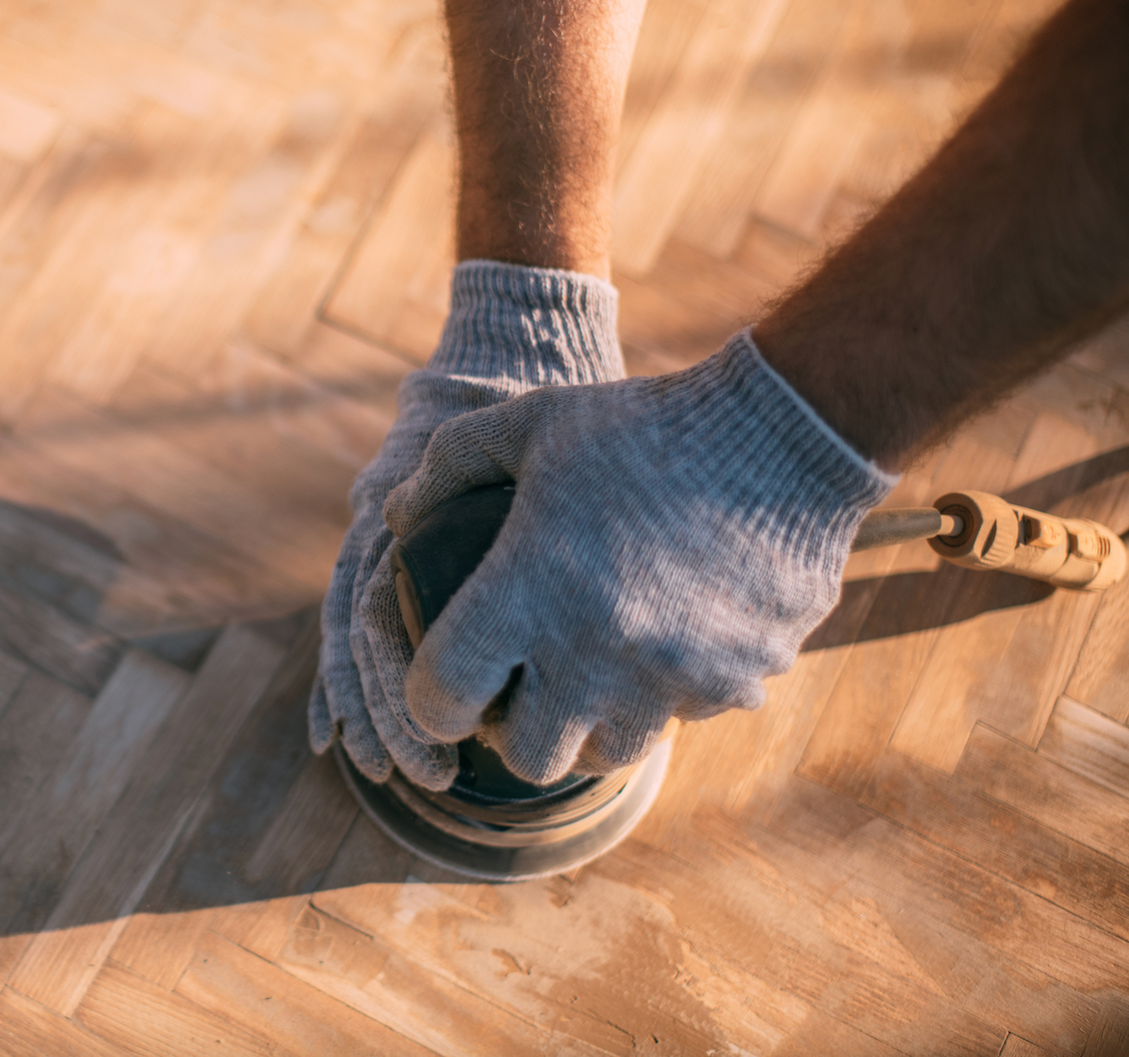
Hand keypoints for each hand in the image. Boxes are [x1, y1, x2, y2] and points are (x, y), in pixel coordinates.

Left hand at [388, 329, 895, 784]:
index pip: (442, 696)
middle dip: (515, 727)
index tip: (445, 680)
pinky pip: (684, 718)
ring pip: (609, 753)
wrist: (782, 432)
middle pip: (528, 756)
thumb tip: (395, 517)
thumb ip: (447, 465)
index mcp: (526, 591)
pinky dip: (666, 694)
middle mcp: (595, 651)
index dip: (431, 698)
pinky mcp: (738, 682)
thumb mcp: (528, 422)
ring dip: (591, 722)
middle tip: (521, 683)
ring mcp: (672, 677)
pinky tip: (666, 635)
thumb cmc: (637, 425)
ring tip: (590, 667)